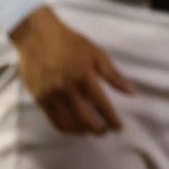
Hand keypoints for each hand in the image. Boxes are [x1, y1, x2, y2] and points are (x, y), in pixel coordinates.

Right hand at [10, 6, 133, 135]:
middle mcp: (68, 90)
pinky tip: (74, 127)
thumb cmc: (71, 44)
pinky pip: (54, 121)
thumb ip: (114, 76)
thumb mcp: (97, 55)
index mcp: (85, 78)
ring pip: (69, 124)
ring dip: (82, 131)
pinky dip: (66, 128)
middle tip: (106, 131)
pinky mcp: (39, 99)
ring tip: (91, 130)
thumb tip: (131, 93)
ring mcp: (52, 96)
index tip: (118, 127)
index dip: (112, 120)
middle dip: (99, 130)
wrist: (38, 37)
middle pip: (85, 120)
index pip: (102, 105)